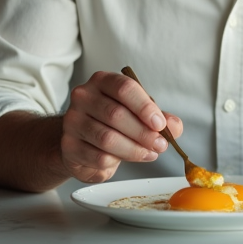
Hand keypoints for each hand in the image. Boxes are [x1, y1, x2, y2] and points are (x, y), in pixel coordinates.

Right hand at [60, 70, 183, 183]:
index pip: (124, 88)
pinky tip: (126, 159)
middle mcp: (83, 97)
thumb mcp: (139, 113)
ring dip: (134, 150)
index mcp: (103, 81)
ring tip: (149, 153)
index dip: (145, 107)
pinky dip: (117, 161)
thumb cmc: (113, 121)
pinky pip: (97, 157)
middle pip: (116, 114)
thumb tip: (174, 127)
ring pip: (107, 138)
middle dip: (143, 133)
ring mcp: (72, 121)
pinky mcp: (68, 146)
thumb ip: (159, 118)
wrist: (81, 139)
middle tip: (160, 145)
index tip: (160, 124)